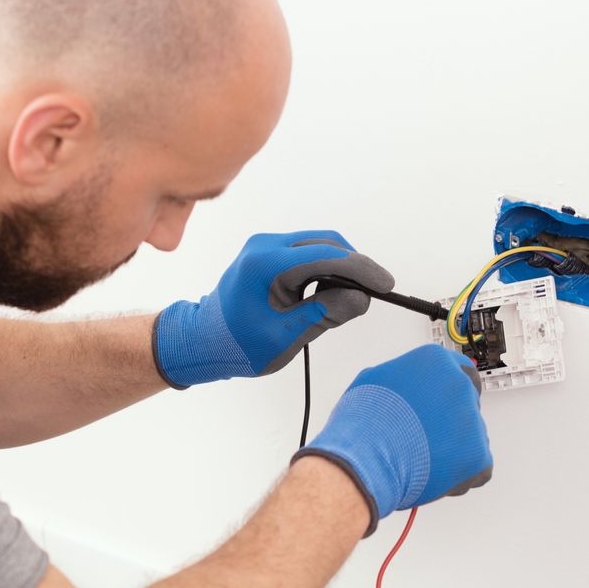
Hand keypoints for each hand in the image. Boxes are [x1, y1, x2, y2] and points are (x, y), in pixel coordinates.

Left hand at [152, 230, 393, 387]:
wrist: (203, 340)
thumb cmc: (238, 344)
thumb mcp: (287, 336)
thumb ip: (325, 314)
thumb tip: (362, 298)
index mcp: (265, 265)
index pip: (326, 256)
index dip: (361, 269)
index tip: (385, 284)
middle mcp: (264, 246)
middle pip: (325, 243)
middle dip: (355, 265)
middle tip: (376, 290)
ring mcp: (264, 246)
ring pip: (318, 244)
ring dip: (341, 265)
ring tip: (355, 294)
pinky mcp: (266, 253)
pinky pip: (305, 251)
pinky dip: (325, 266)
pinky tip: (333, 288)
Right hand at [294, 344, 491, 534]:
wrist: (363, 463)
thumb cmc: (362, 426)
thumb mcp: (374, 381)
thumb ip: (402, 379)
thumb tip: (405, 386)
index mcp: (435, 362)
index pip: (459, 370)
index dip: (448, 391)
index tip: (445, 403)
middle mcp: (458, 386)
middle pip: (464, 405)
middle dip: (448, 422)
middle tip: (424, 438)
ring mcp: (472, 421)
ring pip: (471, 438)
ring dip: (452, 450)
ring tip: (420, 459)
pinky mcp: (479, 455)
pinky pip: (477, 468)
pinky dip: (460, 476)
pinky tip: (433, 474)